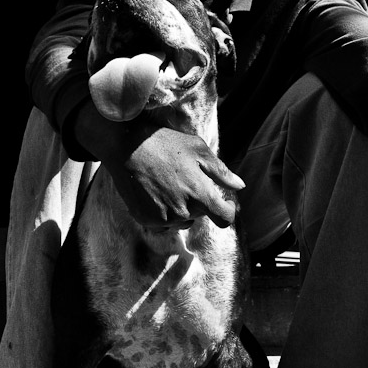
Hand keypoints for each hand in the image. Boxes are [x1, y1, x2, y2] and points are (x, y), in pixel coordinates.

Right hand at [72, 101, 244, 229]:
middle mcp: (183, 212)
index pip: (225, 219)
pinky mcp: (146, 220)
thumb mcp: (198, 149)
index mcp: (200, 195)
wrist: (127, 146)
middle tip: (187, 180)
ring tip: (171, 185)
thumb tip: (239, 186)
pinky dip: (164, 213)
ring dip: (182, 209)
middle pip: (201, 216)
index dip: (228, 210)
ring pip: (182, 221)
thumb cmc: (166, 143)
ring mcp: (163, 219)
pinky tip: (157, 193)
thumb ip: (221, 171)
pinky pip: (163, 224)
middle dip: (200, 202)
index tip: (224, 201)